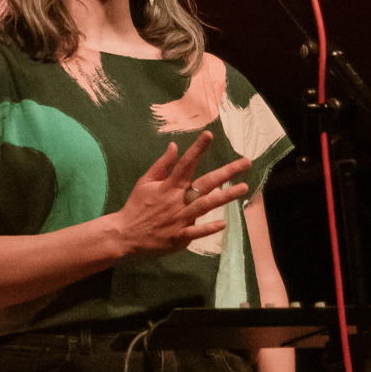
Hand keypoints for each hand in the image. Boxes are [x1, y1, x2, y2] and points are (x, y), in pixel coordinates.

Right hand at [107, 132, 251, 256]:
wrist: (124, 235)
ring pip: (205, 205)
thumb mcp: (145, 182)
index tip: (209, 134)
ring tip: (243, 188)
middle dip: (227, 171)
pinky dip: (208, 228)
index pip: (186, 163)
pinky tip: (223, 223)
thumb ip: (162, 165)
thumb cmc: (136, 206)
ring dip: (225, 197)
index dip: (198, 148)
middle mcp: (177, 200)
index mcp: (169, 186)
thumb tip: (174, 146)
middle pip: (205, 183)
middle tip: (246, 162)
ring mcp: (179, 219)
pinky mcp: (178, 237)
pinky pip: (196, 232)